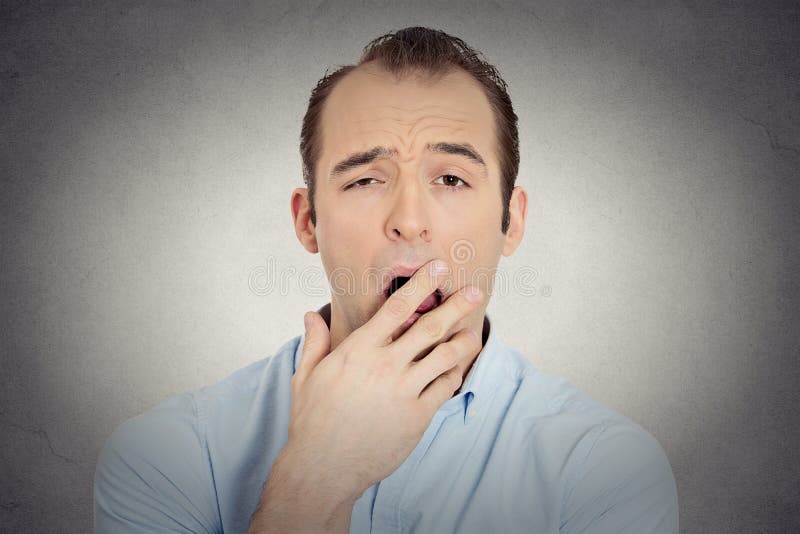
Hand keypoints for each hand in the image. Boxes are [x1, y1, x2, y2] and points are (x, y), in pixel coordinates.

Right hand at [285, 259, 483, 499]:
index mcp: (359, 350)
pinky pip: (443, 389)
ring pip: (444, 357)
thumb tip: (311, 315)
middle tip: (475, 293)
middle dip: (456, 306)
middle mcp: (385, 366)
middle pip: (430, 327)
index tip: (438, 268)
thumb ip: (315, 343)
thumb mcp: (306, 377)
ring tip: (473, 333)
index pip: (396, 307)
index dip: (421, 284)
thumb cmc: (312, 420)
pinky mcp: (417, 417)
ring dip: (463, 342)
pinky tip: (454, 370)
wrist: (323, 467)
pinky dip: (452, 375)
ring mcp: (403, 392)